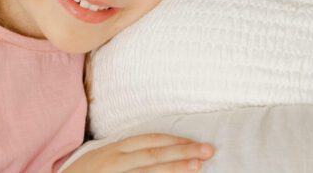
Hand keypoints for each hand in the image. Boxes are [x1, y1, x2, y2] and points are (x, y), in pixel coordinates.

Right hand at [63, 133, 214, 171]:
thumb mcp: (104, 157)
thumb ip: (128, 152)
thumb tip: (161, 151)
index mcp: (115, 149)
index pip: (151, 141)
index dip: (176, 142)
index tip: (196, 144)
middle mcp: (115, 162)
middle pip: (155, 155)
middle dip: (183, 152)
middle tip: (208, 150)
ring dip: (175, 170)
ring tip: (197, 167)